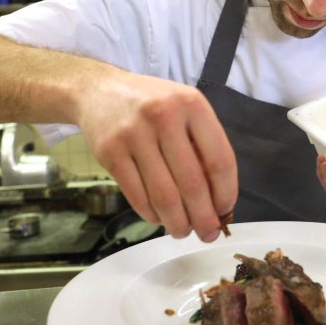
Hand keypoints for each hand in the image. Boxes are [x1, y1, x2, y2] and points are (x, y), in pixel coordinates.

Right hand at [76, 69, 237, 241]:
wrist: (99, 91)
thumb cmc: (152, 104)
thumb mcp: (184, 108)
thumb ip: (202, 143)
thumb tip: (217, 197)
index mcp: (192, 104)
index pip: (220, 159)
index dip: (226, 193)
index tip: (225, 211)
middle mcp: (164, 116)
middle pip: (192, 183)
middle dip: (203, 217)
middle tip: (208, 234)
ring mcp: (134, 134)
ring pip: (163, 195)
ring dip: (177, 222)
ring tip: (182, 231)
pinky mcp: (110, 152)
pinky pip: (136, 195)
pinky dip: (151, 215)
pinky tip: (159, 218)